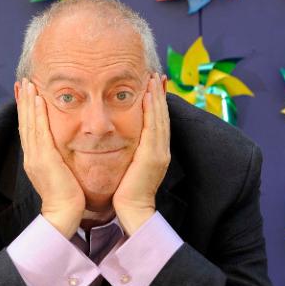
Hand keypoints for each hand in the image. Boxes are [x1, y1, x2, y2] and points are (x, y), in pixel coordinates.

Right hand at [16, 78, 84, 237]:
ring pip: (29, 123)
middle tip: (23, 81)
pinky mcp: (43, 159)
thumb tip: (61, 148)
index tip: (26, 94)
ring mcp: (35, 156)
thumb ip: (58, 158)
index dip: (26, 111)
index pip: (28, 129)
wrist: (64, 213)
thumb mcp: (60, 172)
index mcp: (35, 159)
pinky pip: (39, 131)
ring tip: (28, 83)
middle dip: (24, 101)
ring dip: (28, 102)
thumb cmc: (68, 195)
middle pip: (25, 123)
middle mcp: (31, 155)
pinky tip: (38, 100)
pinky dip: (37, 114)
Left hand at [112, 73, 170, 234]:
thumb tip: (122, 140)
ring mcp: (159, 152)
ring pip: (160, 118)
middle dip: (159, 95)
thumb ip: (130, 152)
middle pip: (161, 116)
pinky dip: (153, 110)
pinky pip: (154, 127)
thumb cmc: (125, 191)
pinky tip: (149, 95)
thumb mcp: (129, 166)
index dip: (156, 103)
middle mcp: (161, 150)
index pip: (157, 122)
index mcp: (155, 152)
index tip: (152, 86)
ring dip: (157, 97)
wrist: (131, 210)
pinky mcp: (153, 156)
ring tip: (154, 78)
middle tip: (156, 75)